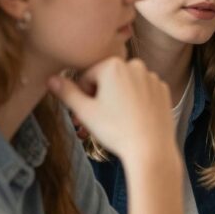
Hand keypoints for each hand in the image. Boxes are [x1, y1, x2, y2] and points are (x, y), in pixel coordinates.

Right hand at [48, 58, 175, 166]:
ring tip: (115, 122)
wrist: (151, 149)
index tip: (86, 113)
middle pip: (107, 80)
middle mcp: (135, 65)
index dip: (83, 96)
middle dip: (99, 98)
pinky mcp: (163, 89)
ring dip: (117, 99)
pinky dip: (136, 102)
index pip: (87, 77)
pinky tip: (134, 119)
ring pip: (125, 86)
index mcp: (113, 65)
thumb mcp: (85, 111)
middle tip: (96, 121)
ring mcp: (152, 77)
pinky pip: (142, 92)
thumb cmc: (116, 130)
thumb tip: (51, 79)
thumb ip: (66, 92)